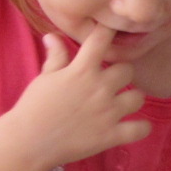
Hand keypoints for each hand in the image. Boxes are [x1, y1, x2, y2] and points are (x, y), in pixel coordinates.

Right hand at [13, 30, 150, 165]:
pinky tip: (134, 126)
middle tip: (112, 82)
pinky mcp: (112, 135)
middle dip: (121, 73)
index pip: (101, 40)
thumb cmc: (34, 107)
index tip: (112, 29)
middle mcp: (100, 88)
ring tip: (122, 104)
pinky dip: (141, 128)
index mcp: (82, 70)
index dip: (109, 31)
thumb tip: (53, 35)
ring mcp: (108, 112)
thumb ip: (56, 56)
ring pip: (138, 97)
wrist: (29, 142)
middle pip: (128, 69)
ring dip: (132, 99)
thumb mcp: (45, 77)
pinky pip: (141, 129)